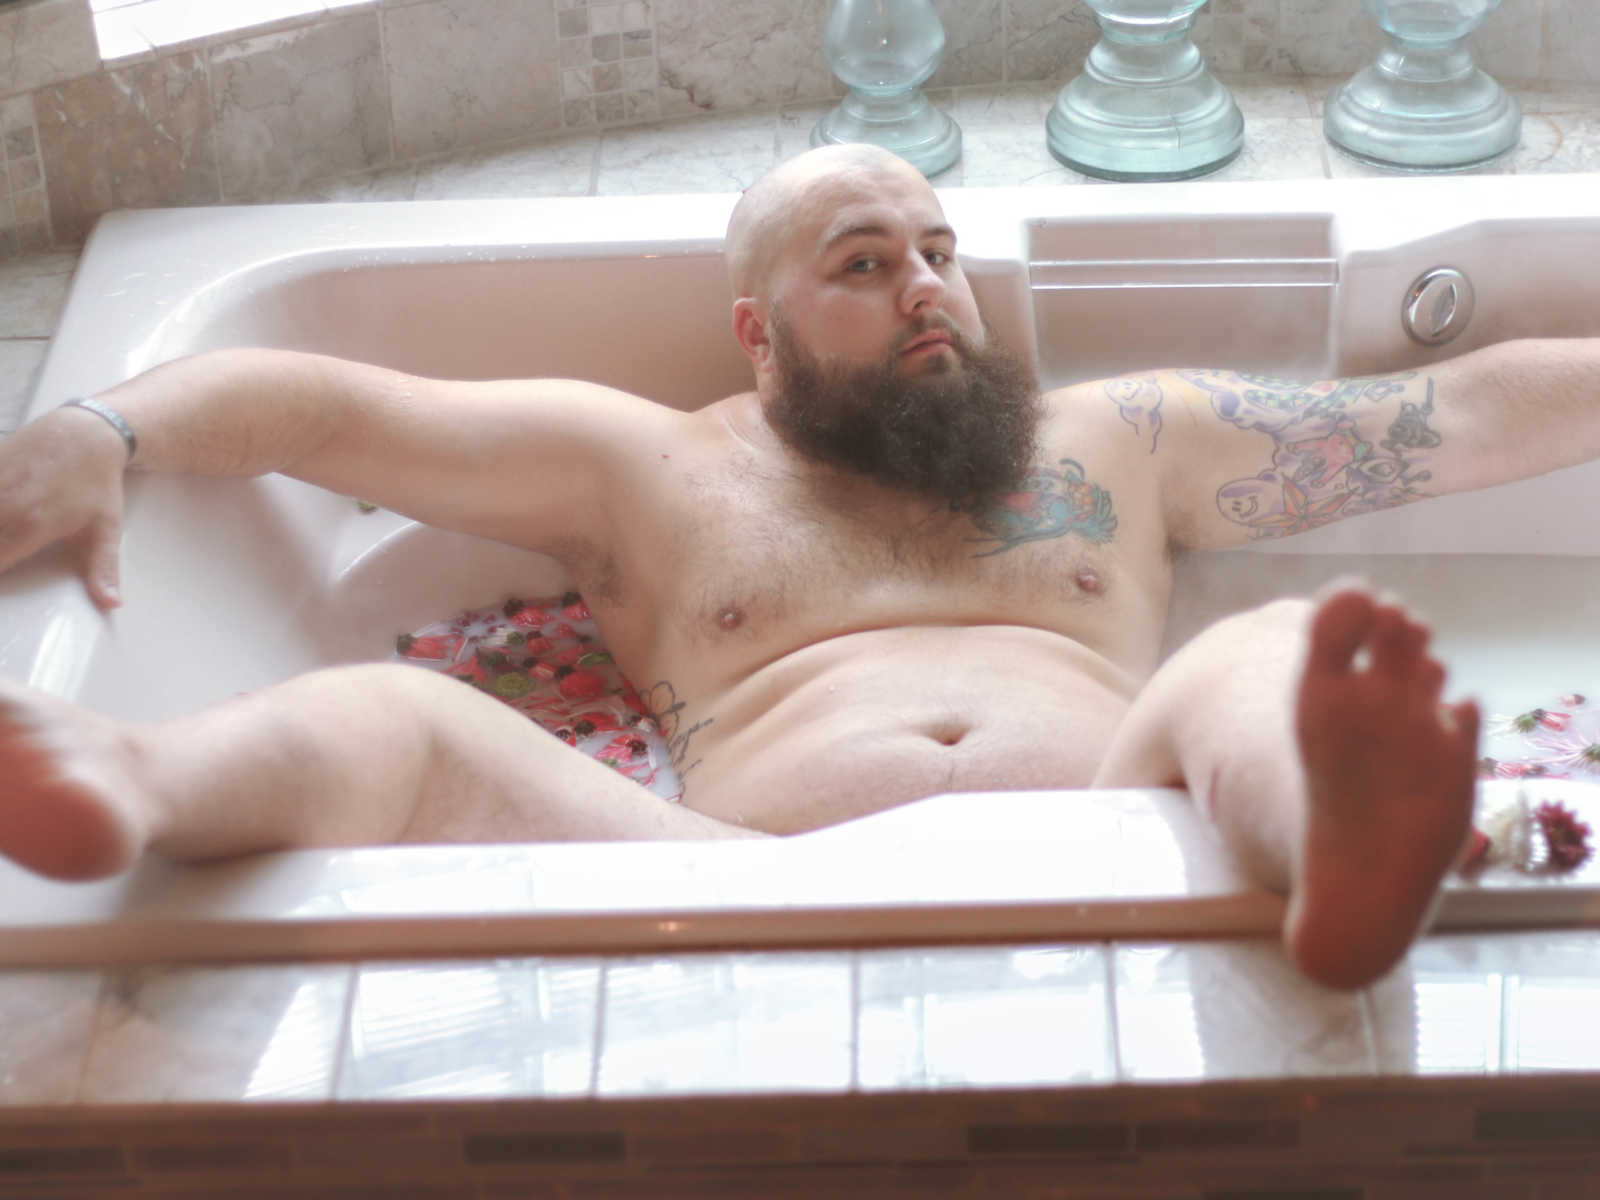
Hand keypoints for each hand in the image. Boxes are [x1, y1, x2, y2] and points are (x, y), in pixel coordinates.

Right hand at [0, 406, 129, 609]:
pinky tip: (0, 508)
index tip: (0, 588)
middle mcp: (1, 508)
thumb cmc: (96, 483)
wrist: (84, 433)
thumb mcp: (105, 529)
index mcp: (28, 528)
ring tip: (3, 536)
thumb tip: (111, 604)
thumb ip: (102, 569)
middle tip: (6, 552)